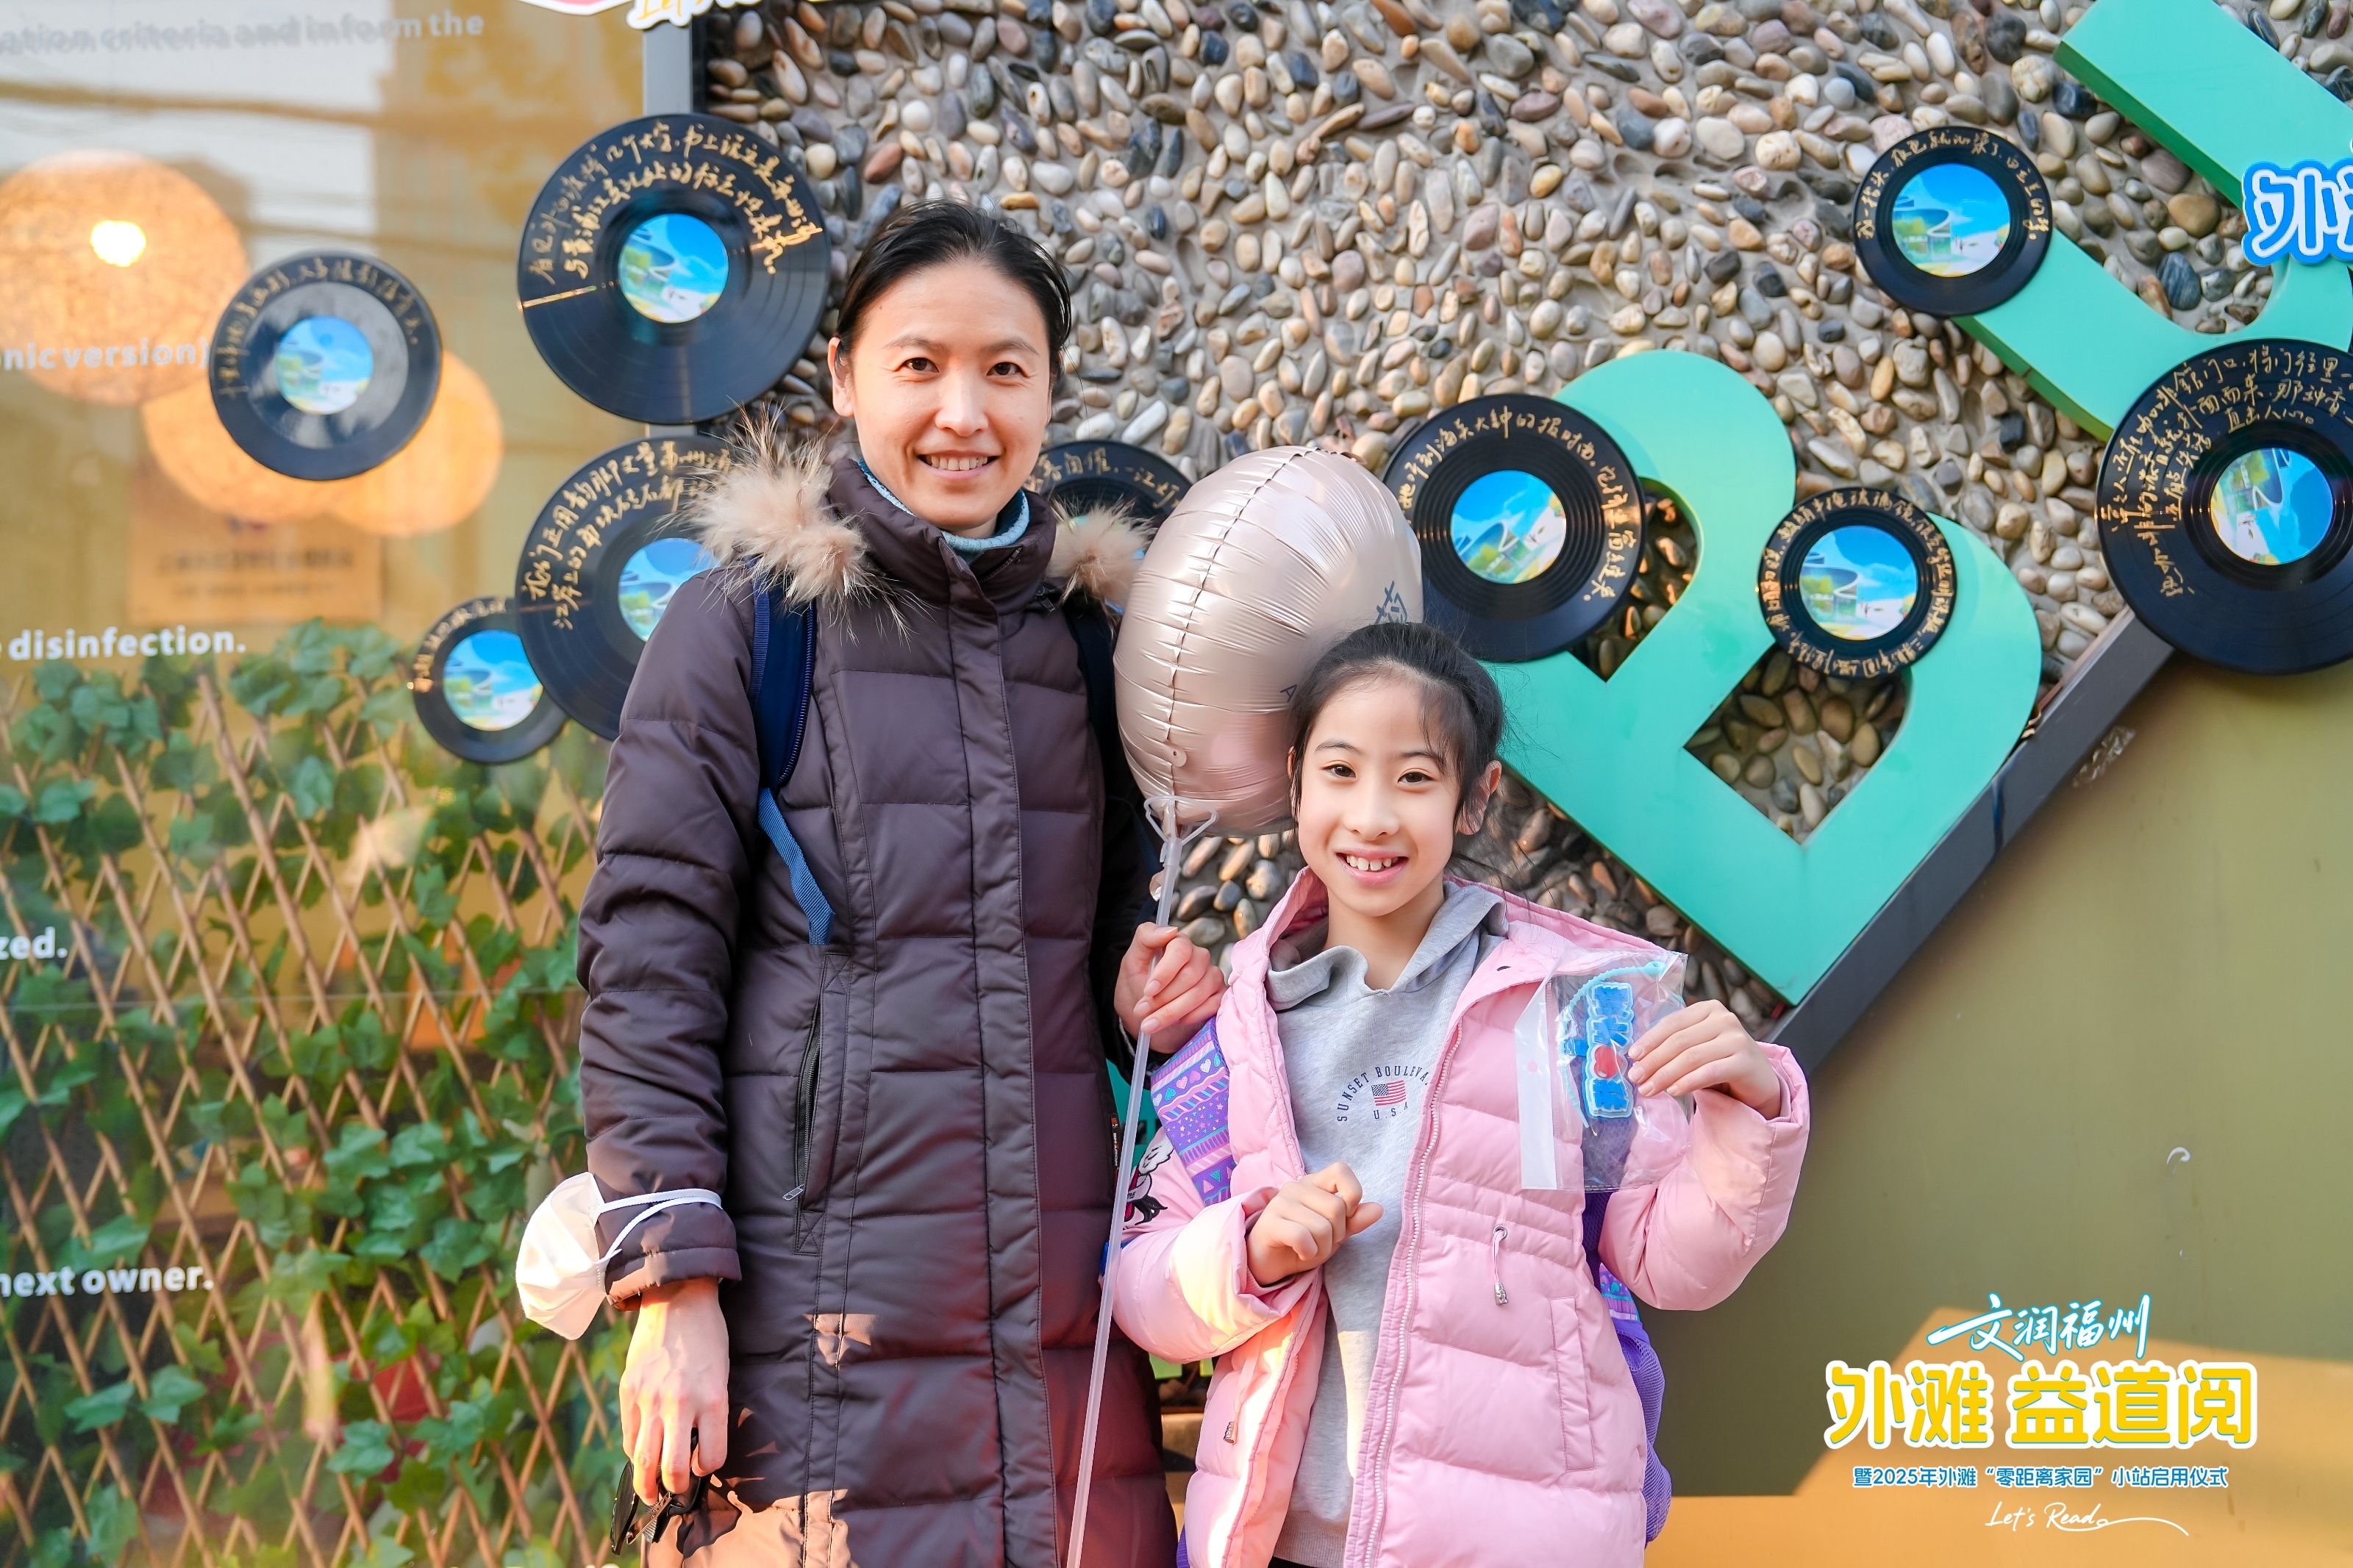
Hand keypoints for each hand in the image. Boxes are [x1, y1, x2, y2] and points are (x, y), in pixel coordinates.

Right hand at [619, 1278, 729, 1503]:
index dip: (709, 1468)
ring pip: (643, 1459)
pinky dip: (634, 1451)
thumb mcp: (721, 1374)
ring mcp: (650, 1398)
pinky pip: (628, 1435)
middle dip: (674, 1488)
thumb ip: (708, 1411)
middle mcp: (681, 1402)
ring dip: (647, 1483)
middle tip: (675, 1492)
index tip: (705, 1464)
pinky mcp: (628, 1391)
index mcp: (713, 1398)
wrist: (678, 1298)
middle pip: (672, 1468)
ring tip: (651, 1491)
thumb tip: (693, 1449)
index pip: (712, 1457)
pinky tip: (640, 1453)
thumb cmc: (708, 1337)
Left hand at [1113, 923, 1223, 1041]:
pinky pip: (1212, 1006)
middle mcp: (1199, 957)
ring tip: (1151, 1023)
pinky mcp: (1219, 996)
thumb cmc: (1138, 985)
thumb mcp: (1132, 961)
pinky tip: (1176, 1022)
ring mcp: (1211, 976)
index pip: (1180, 949)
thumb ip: (1146, 938)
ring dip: (1172, 1012)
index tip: (1148, 991)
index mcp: (1178, 943)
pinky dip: (1190, 1017)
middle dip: (1163, 998)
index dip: (1165, 972)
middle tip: (1142, 1011)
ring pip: (1199, 993)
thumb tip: (1170, 930)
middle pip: (1189, 975)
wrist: (1147, 1015)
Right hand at [1246, 1162, 1381, 1285]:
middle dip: (1337, 1236)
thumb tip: (1379, 1209)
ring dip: (1323, 1249)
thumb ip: (1354, 1220)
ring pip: (1321, 1227)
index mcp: (1314, 1184)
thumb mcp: (1335, 1234)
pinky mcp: (1269, 1222)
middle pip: (1336, 1208)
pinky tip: (1300, 1253)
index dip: (1352, 1194)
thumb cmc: (1303, 1243)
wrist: (1269, 1263)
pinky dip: (1308, 1252)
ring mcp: (1280, 1202)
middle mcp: (1296, 1187)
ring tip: (1310, 1250)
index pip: (1341, 1169)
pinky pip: (1302, 1237)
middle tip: (1323, 1243)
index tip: (1346, 1215)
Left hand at [1626, 1000, 1784, 1116]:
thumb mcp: (1697, 1047)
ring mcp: (1737, 1039)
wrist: (1759, 1080)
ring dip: (1665, 1075)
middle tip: (1636, 1078)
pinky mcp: (1745, 1061)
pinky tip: (1673, 1091)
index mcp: (1708, 1009)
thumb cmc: (1721, 1062)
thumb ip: (1673, 1047)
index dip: (1650, 1040)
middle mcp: (1724, 1019)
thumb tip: (1638, 1060)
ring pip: (1692, 1057)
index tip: (1632, 1057)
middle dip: (1653, 1061)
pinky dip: (1688, 1082)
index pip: (1672, 1023)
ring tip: (1648, 1089)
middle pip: (1680, 1041)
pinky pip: (1710, 1072)